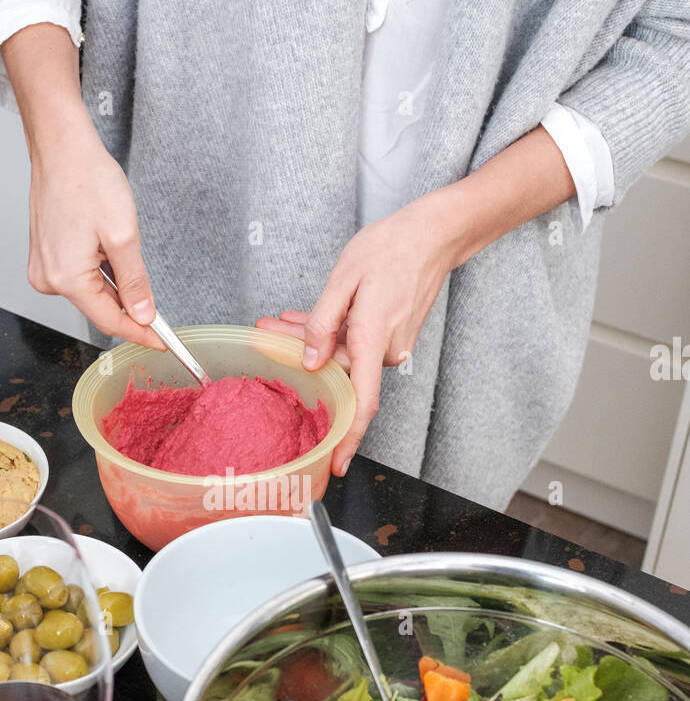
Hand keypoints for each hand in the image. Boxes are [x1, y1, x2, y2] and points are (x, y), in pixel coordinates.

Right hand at [26, 113, 163, 348]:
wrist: (61, 148)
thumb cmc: (87, 180)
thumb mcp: (123, 235)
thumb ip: (135, 282)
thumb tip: (143, 315)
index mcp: (66, 278)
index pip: (110, 321)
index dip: (140, 333)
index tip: (163, 342)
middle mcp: (48, 279)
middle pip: (99, 308)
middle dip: (128, 305)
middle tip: (156, 300)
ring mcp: (42, 268)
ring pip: (90, 292)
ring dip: (113, 282)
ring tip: (117, 244)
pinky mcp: (44, 256)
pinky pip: (78, 276)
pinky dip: (98, 270)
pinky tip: (103, 244)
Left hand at [257, 190, 461, 474]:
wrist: (435, 235)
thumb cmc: (392, 247)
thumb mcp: (344, 278)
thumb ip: (322, 322)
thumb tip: (309, 362)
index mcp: (373, 338)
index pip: (361, 404)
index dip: (347, 439)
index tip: (335, 466)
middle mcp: (387, 350)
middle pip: (338, 371)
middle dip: (299, 358)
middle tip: (266, 333)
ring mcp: (393, 345)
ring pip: (344, 355)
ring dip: (313, 342)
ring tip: (279, 320)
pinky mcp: (393, 336)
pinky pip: (356, 344)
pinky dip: (333, 334)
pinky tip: (309, 318)